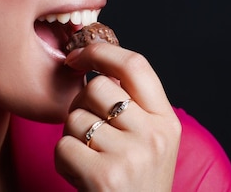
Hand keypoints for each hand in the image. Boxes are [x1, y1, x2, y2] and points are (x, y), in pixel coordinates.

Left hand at [56, 43, 180, 190]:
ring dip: (72, 136)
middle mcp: (154, 134)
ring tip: (90, 159)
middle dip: (81, 104)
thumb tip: (95, 63)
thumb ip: (134, 105)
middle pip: (97, 88)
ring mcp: (131, 155)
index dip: (102, 51)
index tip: (79, 54)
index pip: (135, 65)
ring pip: (75, 117)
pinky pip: (63, 145)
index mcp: (167, 121)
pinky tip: (81, 175)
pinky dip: (63, 160)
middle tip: (90, 132)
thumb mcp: (151, 141)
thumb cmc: (137, 184)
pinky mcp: (104, 176)